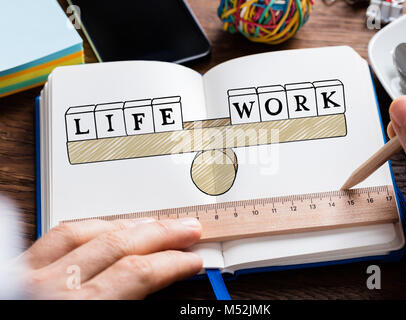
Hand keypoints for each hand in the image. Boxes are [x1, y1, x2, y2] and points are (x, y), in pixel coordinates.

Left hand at [18, 218, 202, 298]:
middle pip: (119, 245)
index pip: (136, 275)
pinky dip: (94, 225)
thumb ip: (125, 308)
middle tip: (188, 230)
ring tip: (157, 223)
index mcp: (77, 312)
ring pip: (90, 231)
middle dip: (162, 234)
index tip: (191, 261)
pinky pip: (61, 233)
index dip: (171, 264)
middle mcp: (52, 289)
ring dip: (131, 225)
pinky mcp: (18, 268)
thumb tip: (154, 300)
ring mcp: (31, 274)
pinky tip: (109, 225)